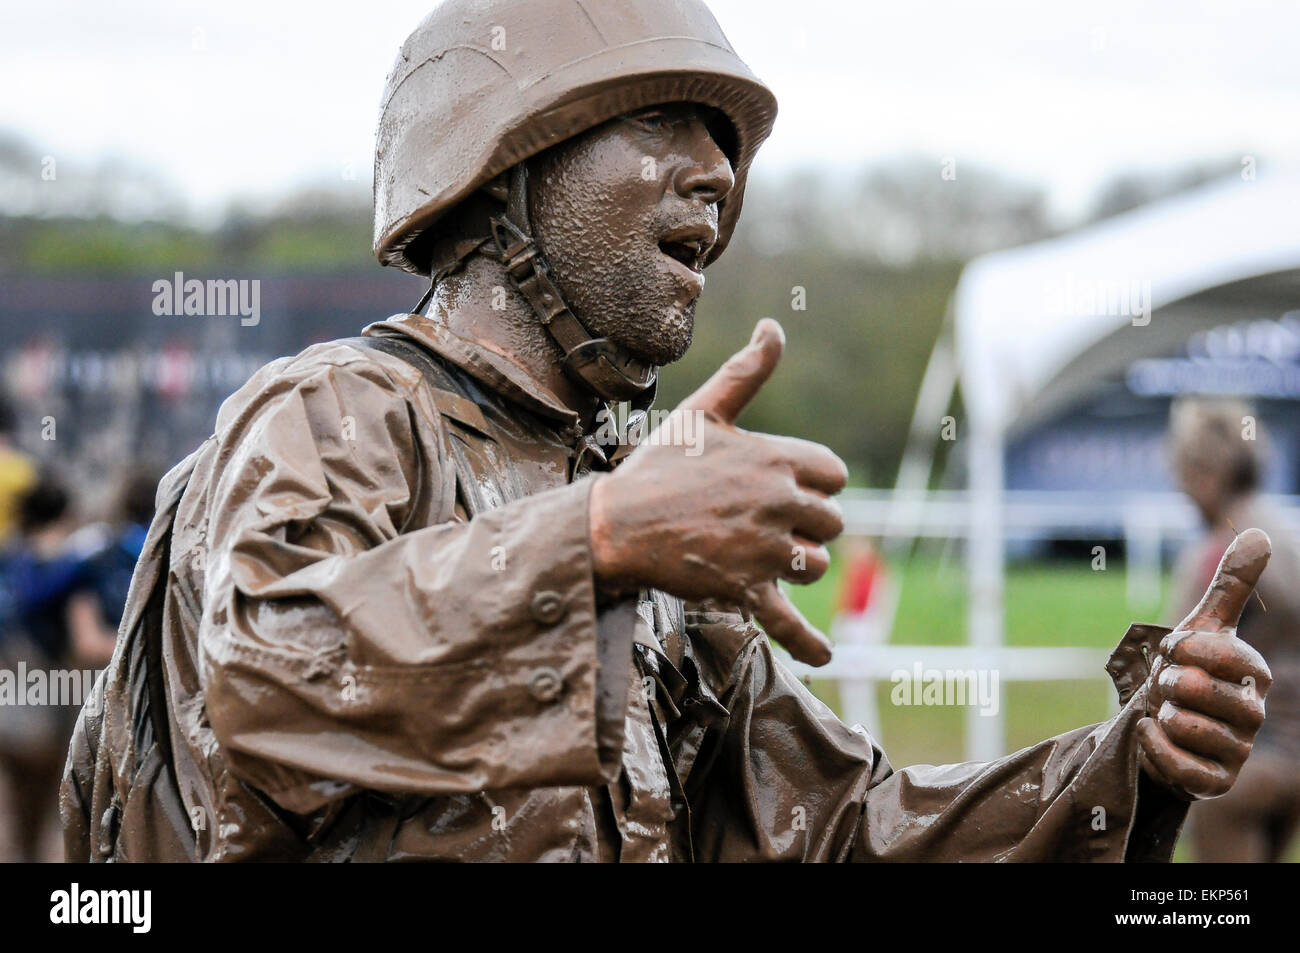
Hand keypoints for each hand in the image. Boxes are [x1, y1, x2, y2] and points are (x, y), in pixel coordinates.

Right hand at [589, 319, 846, 664]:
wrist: (613, 523)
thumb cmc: (657, 466)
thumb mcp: (704, 411)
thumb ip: (747, 371)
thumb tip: (776, 324)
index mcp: (776, 459)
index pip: (832, 473)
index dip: (814, 480)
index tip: (785, 484)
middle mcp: (779, 504)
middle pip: (830, 521)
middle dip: (805, 523)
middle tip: (763, 520)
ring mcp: (764, 550)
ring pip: (814, 565)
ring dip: (796, 564)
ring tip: (756, 554)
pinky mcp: (745, 590)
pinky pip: (787, 622)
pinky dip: (807, 642)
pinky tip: (825, 656)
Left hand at [1138, 528, 1272, 798]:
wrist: (1161, 723)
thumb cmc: (1187, 671)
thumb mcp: (1202, 627)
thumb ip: (1231, 586)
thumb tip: (1260, 533)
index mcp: (1253, 676)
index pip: (1226, 654)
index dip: (1187, 648)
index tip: (1172, 649)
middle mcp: (1252, 715)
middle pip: (1196, 690)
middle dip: (1166, 682)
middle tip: (1164, 686)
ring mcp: (1235, 752)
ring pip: (1185, 726)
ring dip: (1160, 715)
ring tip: (1163, 712)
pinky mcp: (1212, 782)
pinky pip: (1179, 767)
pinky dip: (1154, 748)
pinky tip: (1149, 736)